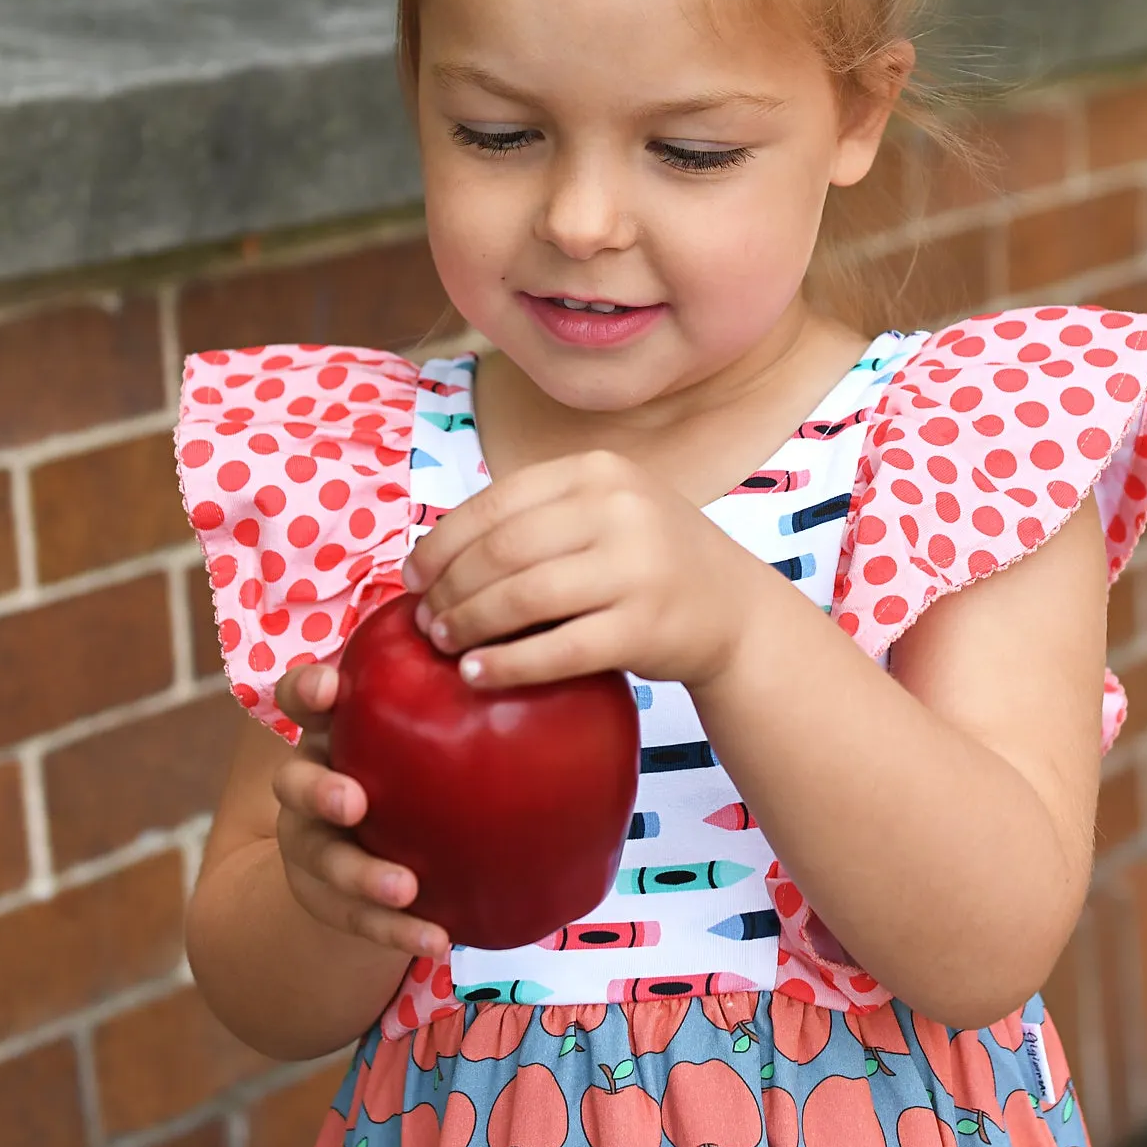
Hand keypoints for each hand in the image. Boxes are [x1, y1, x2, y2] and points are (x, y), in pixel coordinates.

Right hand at [268, 662, 449, 956]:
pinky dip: (395, 929)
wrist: (379, 841)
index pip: (301, 695)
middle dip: (318, 790)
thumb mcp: (426, 721)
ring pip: (319, 858)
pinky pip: (356, 918)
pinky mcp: (326, 897)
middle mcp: (310, 779)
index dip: (306, 688)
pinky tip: (437, 939)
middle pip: (293, 782)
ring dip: (360, 874)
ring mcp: (311, 842)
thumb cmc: (417, 758)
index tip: (328, 688)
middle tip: (354, 801)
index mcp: (331, 727)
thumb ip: (456, 691)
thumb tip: (538, 654)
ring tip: (406, 888)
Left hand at [403, 450, 774, 692]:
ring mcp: (635, 568)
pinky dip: (508, 665)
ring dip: (469, 624)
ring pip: (523, 596)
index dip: (443, 542)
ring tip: (443, 644)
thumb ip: (539, 517)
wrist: (735, 609)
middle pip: (503, 550)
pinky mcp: (643, 627)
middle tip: (424, 620)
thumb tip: (434, 551)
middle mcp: (619, 510)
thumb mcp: (606, 512)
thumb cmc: (649, 561)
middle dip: (450, 588)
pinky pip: (557, 649)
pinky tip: (477, 675)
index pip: (497, 502)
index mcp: (598, 472)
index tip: (412, 576)